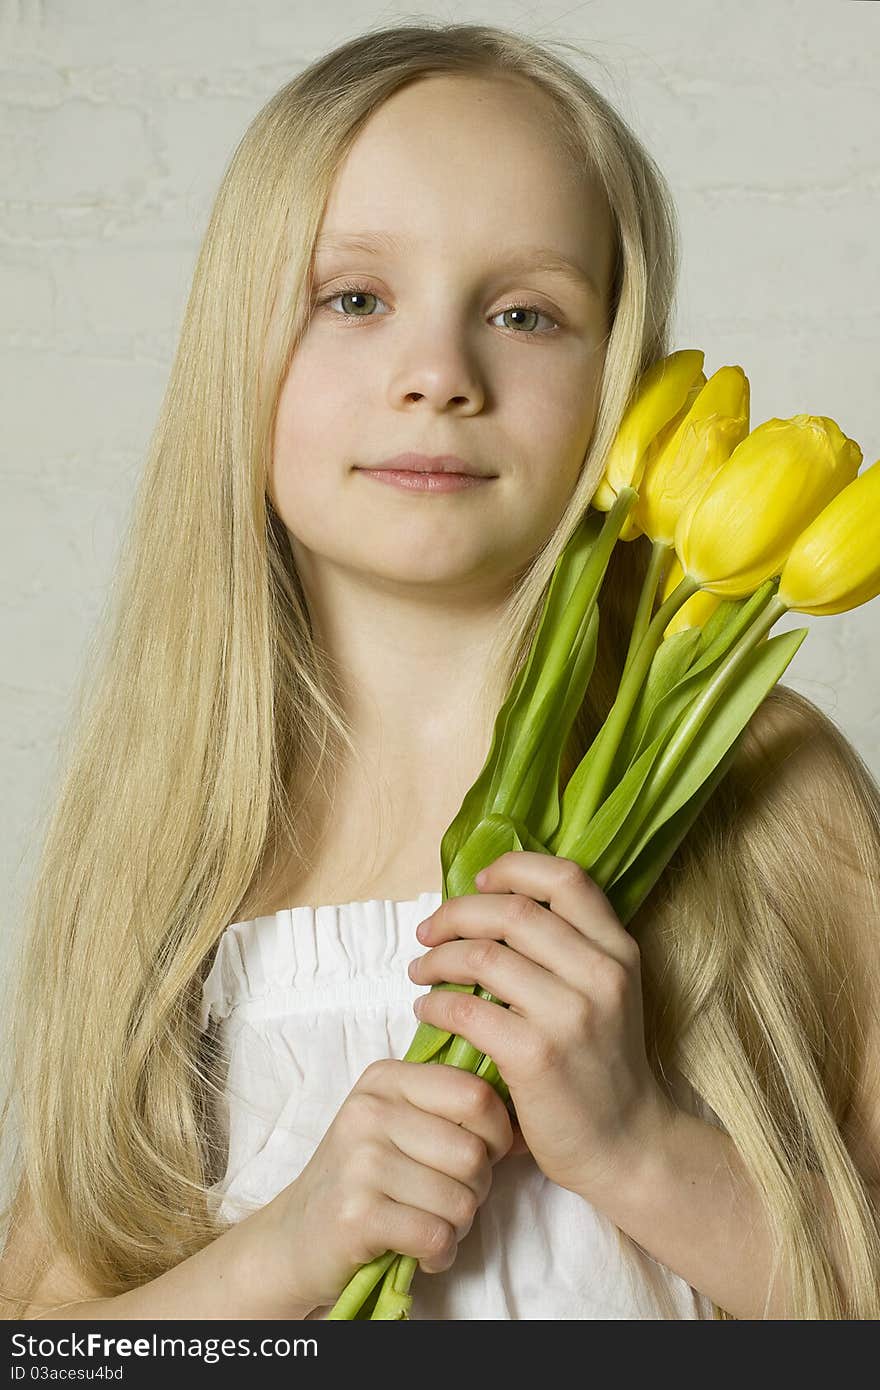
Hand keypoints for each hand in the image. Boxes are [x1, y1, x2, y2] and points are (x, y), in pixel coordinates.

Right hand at [250, 1057, 513, 1310]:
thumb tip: (524, 1115)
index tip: (482, 1152)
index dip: (497, 1132)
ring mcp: (359, 1162)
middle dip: (477, 1188)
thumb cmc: (365, 1177)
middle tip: (450, 1198)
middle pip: (473, 1153)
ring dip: (457, 1225)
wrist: (297, 1234)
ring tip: (430, 1222)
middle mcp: (369, 1111)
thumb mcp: (399, 1121)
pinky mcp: (356, 1214)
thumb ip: (449, 1108)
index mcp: (387, 1079)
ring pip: (460, 1200)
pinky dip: (439, 1253)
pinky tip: (420, 1249)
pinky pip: (436, 1236)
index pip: (475, 1094)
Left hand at [407, 851, 679, 1202]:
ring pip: (482, 956)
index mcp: (618, 950)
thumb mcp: (608, 993)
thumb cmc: (604, 1066)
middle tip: (428, 931)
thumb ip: (569, 949)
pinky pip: (466, 1011)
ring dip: (437, 959)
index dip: (513, 869)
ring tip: (420, 971)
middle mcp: (600, 973)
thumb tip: (495, 905)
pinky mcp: (537, 1055)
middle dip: (456, 914)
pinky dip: (435, 1005)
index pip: (565, 877)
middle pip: (512, 911)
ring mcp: (570, 1014)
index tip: (478, 882)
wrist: (626, 1145)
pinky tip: (427, 1011)